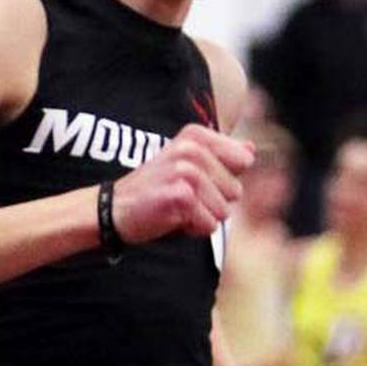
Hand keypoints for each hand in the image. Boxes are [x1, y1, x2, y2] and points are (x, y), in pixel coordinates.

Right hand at [111, 125, 253, 245]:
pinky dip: (192, 230)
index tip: (197, 182)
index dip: (224, 181)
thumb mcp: (189, 166)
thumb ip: (222, 156)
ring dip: (203, 218)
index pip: (244, 161)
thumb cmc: (155, 190)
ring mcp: (186, 171)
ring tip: (178, 209)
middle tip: (184, 199)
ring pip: (224, 211)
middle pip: (236, 190)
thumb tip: (251, 149)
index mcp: (197, 135)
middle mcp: (192, 149)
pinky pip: (208, 225)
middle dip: (214, 202)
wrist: (114, 209)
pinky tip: (171, 219)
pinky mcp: (180, 196)